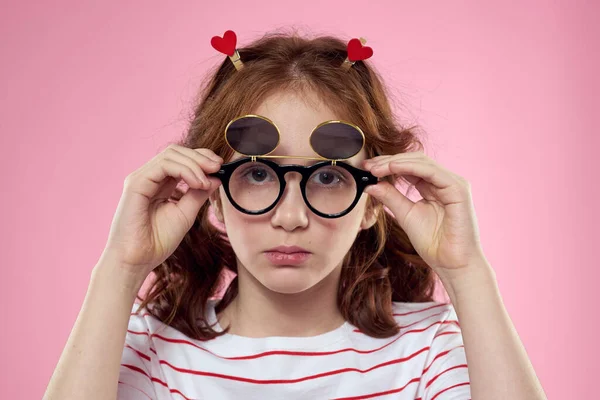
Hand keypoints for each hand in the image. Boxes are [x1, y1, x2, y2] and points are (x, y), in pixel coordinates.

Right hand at [100, 144, 222, 279]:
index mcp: (159, 183)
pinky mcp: (136, 183)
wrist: (136, 261)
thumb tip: (216, 177)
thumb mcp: (185, 214)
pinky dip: (185, 170)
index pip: (181, 159)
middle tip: (218, 166)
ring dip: (195, 164)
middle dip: (200, 156)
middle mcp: (149, 177)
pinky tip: (198, 183)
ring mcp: (141, 178)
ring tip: (208, 180)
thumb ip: (198, 194)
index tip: (220, 167)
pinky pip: (164, 165)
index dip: (201, 158)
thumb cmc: (156, 242)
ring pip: (171, 154)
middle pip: (176, 151)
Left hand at [363, 151, 486, 277]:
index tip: (366, 168)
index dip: (387, 165)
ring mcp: (454, 183)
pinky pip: (431, 172)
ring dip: (396, 162)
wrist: (452, 264)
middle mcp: (445, 181)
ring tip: (375, 167)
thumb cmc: (434, 243)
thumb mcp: (406, 215)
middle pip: (415, 160)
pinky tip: (392, 168)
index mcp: (434, 187)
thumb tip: (371, 184)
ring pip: (422, 162)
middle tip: (367, 165)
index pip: (410, 167)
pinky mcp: (458, 189)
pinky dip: (410, 167)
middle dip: (389, 161)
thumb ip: (391, 198)